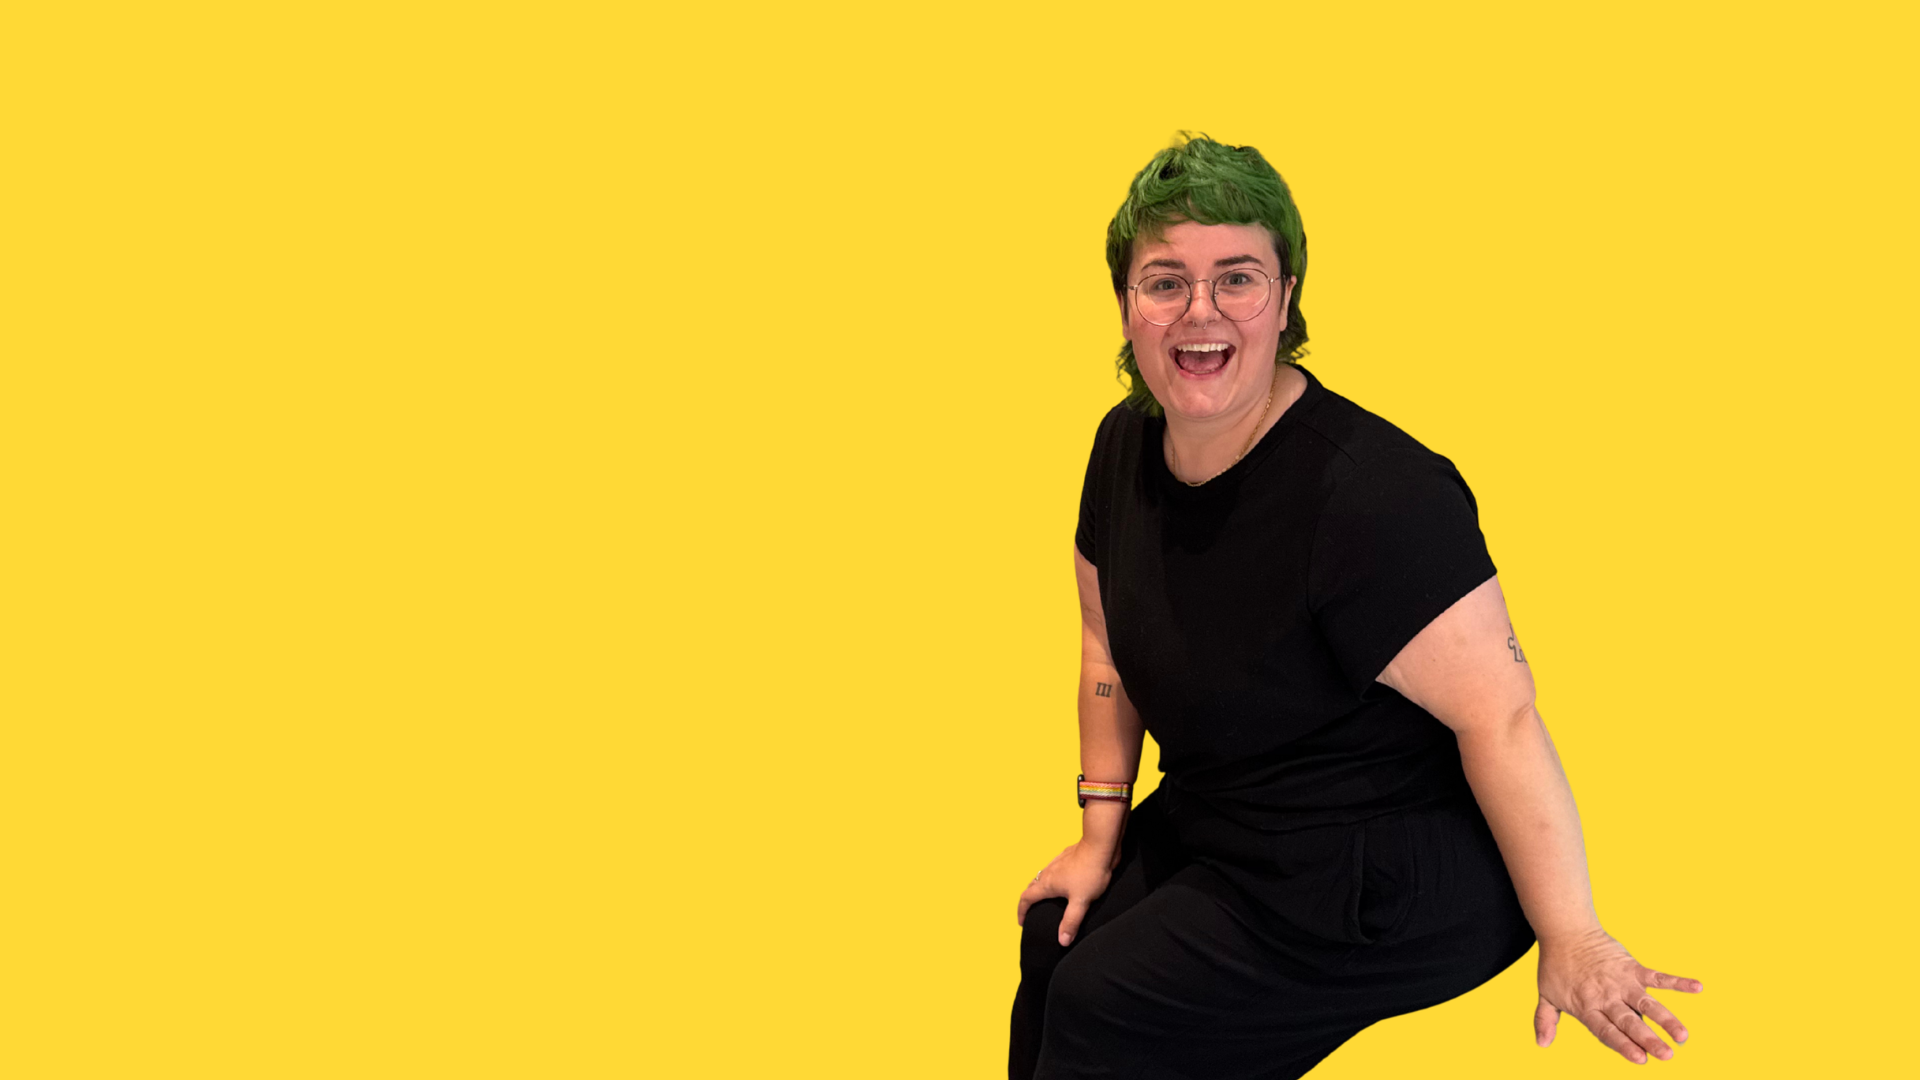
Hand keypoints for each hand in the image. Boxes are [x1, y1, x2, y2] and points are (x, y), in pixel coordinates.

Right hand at [1015, 840, 1116, 946]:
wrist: (1100, 845)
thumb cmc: (1090, 871)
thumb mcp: (1081, 901)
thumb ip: (1071, 921)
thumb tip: (1062, 941)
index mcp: (1047, 883)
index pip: (1026, 898)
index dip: (1021, 911)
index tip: (1022, 922)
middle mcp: (1048, 872)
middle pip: (1032, 886)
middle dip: (1029, 900)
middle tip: (1033, 911)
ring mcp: (1057, 863)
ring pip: (1043, 876)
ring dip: (1041, 888)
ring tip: (1048, 899)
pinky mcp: (1067, 857)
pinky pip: (1055, 870)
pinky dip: (1054, 879)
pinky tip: (1066, 882)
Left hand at [1535, 927, 1702, 1063]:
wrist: (1565, 930)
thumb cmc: (1556, 965)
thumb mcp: (1546, 994)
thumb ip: (1545, 1020)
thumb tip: (1541, 1044)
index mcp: (1587, 1008)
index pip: (1606, 1031)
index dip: (1623, 1045)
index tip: (1640, 1059)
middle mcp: (1606, 997)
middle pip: (1629, 1022)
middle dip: (1648, 1039)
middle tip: (1667, 1055)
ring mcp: (1621, 982)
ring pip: (1647, 1004)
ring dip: (1666, 1019)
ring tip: (1683, 1036)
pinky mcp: (1632, 967)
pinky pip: (1658, 976)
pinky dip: (1677, 981)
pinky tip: (1697, 987)